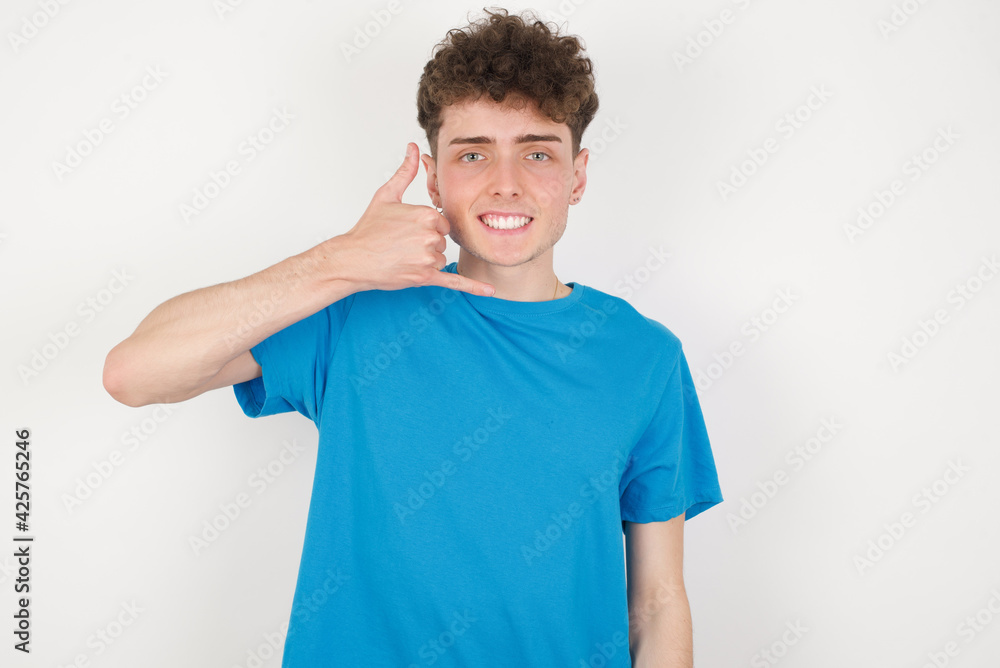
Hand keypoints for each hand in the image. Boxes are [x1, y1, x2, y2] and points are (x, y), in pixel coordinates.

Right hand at [340, 142, 494, 295]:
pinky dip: (473, 286)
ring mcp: (428, 258)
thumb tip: (413, 149)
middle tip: (401, 244)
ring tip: (401, 256)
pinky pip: (454, 281)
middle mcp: (430, 237)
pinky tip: (490, 291)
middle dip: (426, 244)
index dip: (427, 227)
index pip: (442, 223)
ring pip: (440, 259)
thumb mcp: (387, 195)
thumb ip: (406, 172)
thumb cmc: (368, 228)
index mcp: (426, 215)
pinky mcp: (424, 277)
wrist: (353, 259)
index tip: (408, 230)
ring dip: (426, 260)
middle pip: (441, 241)